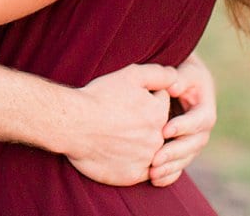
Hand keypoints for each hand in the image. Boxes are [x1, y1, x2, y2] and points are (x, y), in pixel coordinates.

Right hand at [62, 64, 174, 185]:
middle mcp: (157, 138)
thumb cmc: (100, 97)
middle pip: (157, 128)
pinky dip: (131, 163)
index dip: (145, 99)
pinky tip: (117, 152)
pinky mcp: (133, 176)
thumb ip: (159, 74)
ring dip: (139, 144)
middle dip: (143, 123)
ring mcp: (146, 159)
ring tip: (118, 136)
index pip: (161, 104)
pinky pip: (140, 171)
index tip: (128, 101)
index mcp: (159, 113)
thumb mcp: (130, 76)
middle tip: (121, 119)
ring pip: (149, 151)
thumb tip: (175, 76)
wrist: (73, 123)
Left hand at [149, 52, 217, 186]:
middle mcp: (201, 129)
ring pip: (186, 158)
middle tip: (155, 159)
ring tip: (152, 172)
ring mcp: (192, 141)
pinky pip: (179, 166)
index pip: (199, 121)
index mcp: (205, 109)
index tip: (165, 130)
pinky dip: (169, 174)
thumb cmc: (180, 72)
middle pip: (193, 145)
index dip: (183, 126)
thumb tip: (172, 86)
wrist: (177, 82)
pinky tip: (155, 180)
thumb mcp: (184, 69)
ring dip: (170, 167)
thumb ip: (179, 77)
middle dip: (175, 153)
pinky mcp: (181, 150)